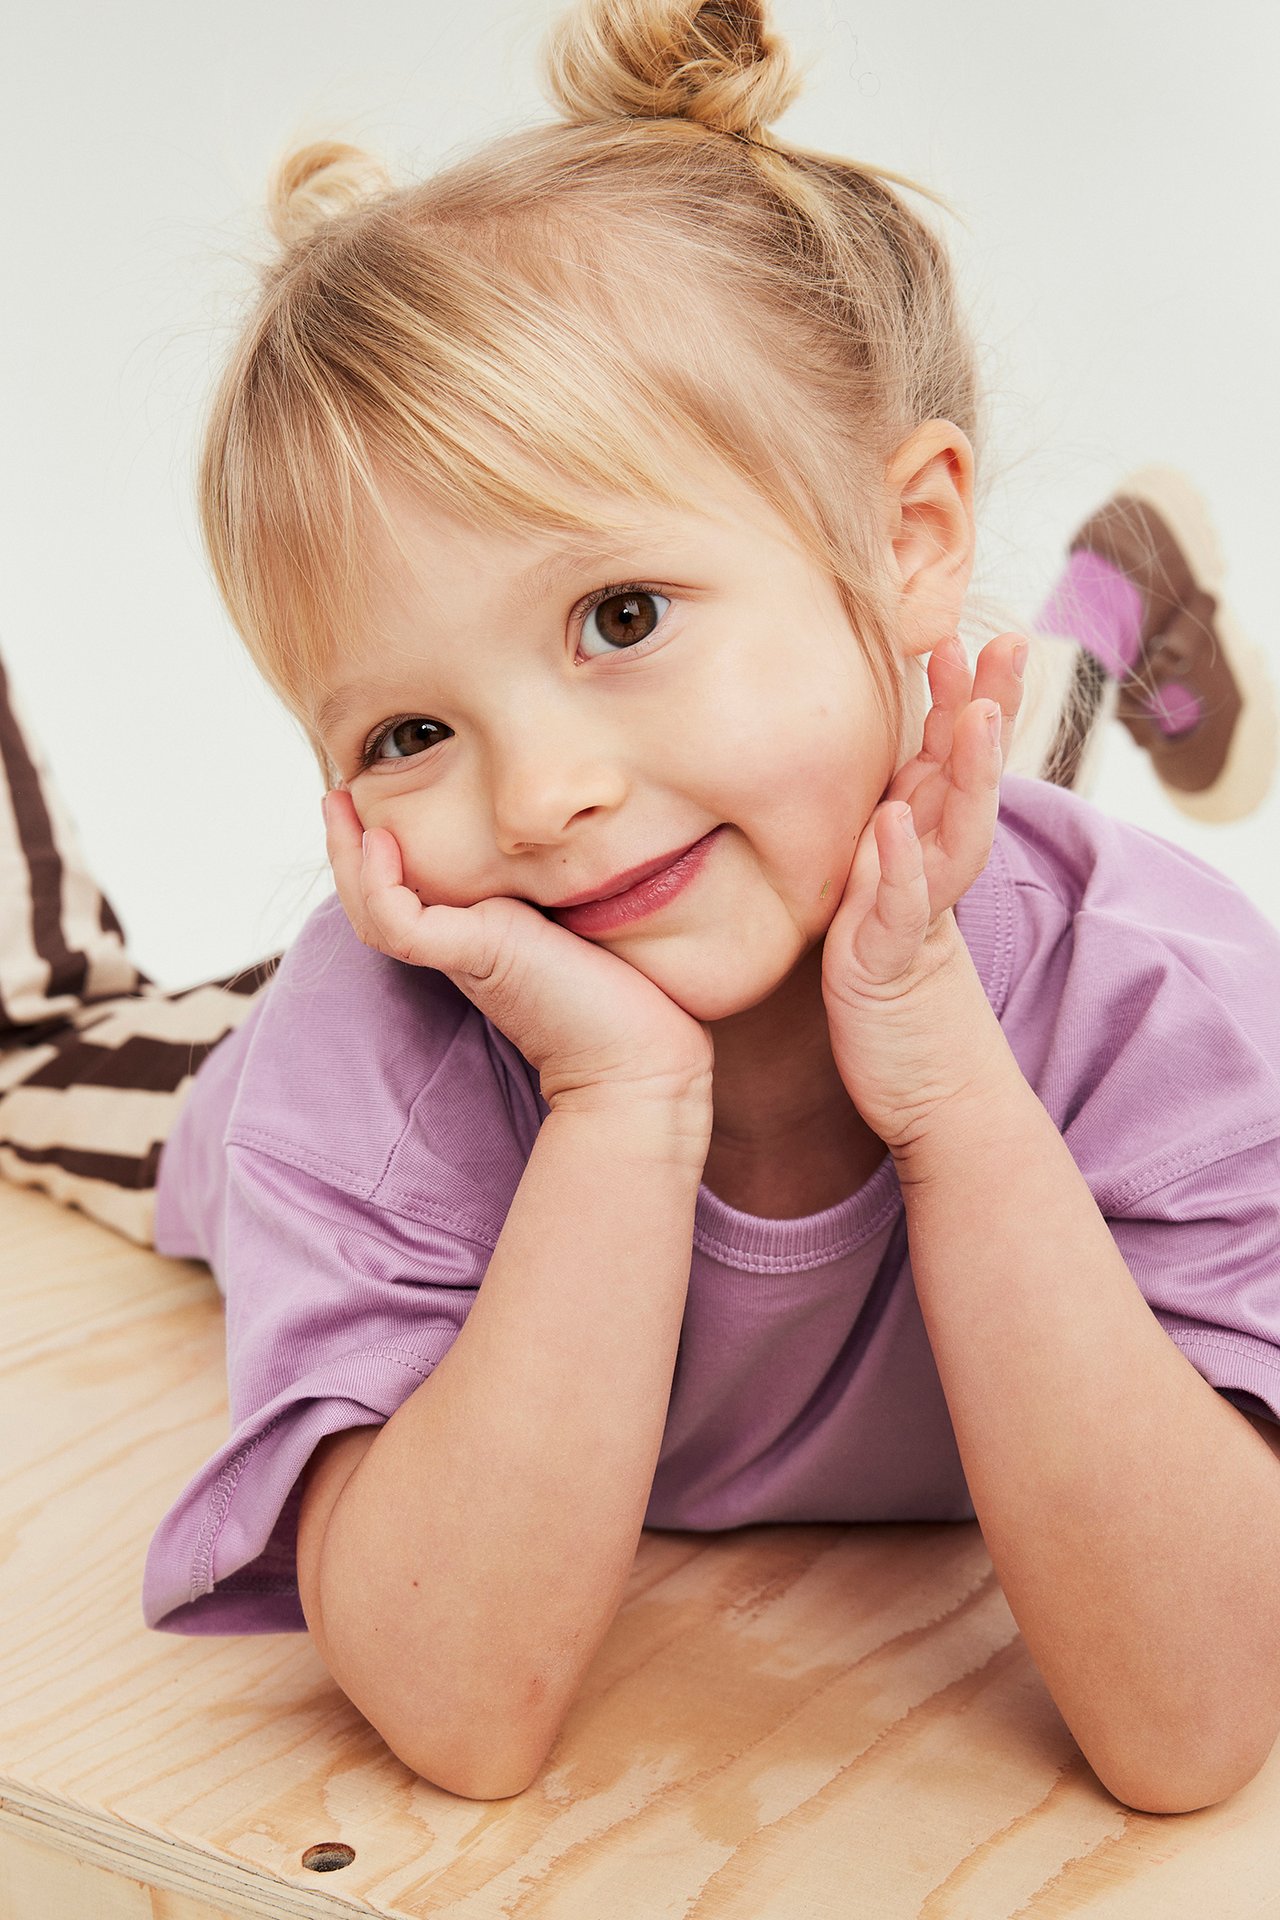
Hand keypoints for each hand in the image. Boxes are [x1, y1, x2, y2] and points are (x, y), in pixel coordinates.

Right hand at [321, 790, 714, 1123]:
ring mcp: (463, 955)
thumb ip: (552, 884)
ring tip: (343, 803)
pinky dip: (379, 883)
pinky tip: (383, 841)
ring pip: (374, 910)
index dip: (377, 855)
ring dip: (348, 856)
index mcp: (477, 939)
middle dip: (347, 845)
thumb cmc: (627, 990)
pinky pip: (399, 923)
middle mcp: (461, 948)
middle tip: (336, 794)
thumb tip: (564, 828)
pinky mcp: (475, 959)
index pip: (405, 896)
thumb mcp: (579, 914)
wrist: (643, 1058)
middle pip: (374, 901)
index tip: (372, 802)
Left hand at [820, 632, 1025, 1152]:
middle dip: (988, 713)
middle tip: (1005, 644)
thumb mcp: (880, 902)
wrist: (924, 1088)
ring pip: (955, 834)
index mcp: (926, 852)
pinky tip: (892, 822)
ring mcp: (919, 917)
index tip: (959, 636)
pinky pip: (901, 910)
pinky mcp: (890, 965)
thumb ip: (881, 844)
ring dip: (969, 773)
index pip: (949, 764)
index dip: (961, 701)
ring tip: (975, 714)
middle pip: (970, 782)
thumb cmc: (893, 992)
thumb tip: (875, 788)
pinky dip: (899, 865)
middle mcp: (933, 875)